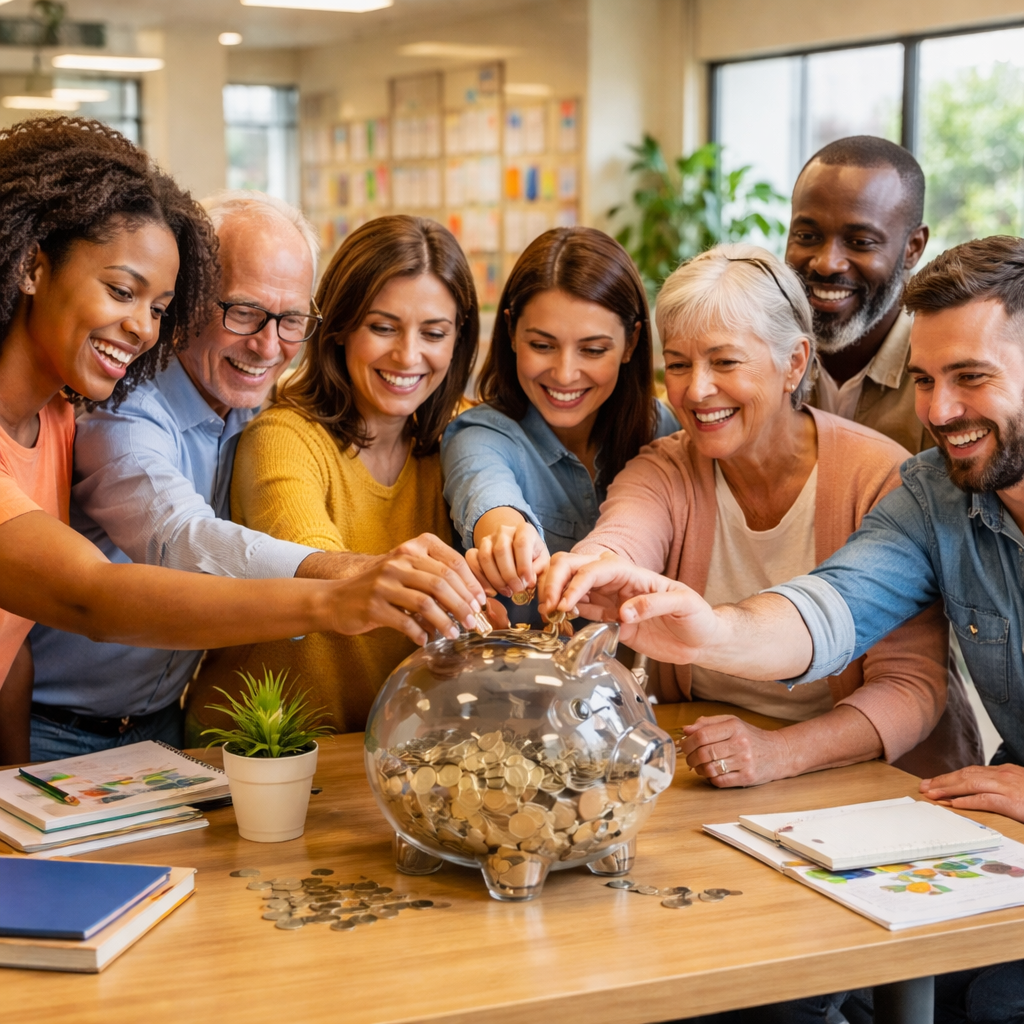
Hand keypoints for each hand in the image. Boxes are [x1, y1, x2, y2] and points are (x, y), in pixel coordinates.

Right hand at [325, 533, 486, 645]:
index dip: (470, 583)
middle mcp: (398, 562)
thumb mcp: (407, 573)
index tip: (480, 601)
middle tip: (472, 621)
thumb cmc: (381, 588)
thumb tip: (472, 597)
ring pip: (426, 602)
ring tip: (454, 634)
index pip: (451, 562)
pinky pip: (405, 622)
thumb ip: (435, 577)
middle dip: (462, 605)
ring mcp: (384, 583)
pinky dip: (420, 633)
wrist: (336, 599)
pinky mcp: (373, 606)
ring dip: (445, 621)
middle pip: (442, 583)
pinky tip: (426, 640)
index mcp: (412, 549)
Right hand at [468, 521, 548, 596]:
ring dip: (495, 578)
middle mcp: (504, 531)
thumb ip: (540, 570)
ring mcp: (488, 539)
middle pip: (501, 550)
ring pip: (485, 556)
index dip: (524, 565)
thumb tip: (528, 581)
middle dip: (509, 574)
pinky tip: (490, 590)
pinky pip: (472, 561)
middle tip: (516, 590)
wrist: (518, 550)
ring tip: (506, 591)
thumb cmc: (533, 558)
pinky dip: (479, 578)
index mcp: (524, 530)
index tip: (528, 582)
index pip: (521, 543)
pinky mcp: (476, 549)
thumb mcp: (543, 562)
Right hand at [538, 551, 717, 662]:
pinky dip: (567, 613)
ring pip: (573, 587)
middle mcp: (618, 584)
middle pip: (576, 568)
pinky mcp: (611, 620)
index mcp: (633, 574)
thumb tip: (623, 611)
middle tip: (547, 605)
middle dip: (556, 580)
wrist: (703, 641)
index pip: (596, 569)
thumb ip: (653, 604)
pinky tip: (561, 621)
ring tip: (548, 614)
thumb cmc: (700, 617)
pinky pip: (582, 610)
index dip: (576, 582)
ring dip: (556, 596)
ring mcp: (612, 601)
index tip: (566, 603)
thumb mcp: (685, 605)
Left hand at [680, 715, 790, 787]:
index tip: (683, 745)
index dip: (687, 742)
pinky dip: (710, 778)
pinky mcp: (748, 777)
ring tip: (698, 766)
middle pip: (703, 753)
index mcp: (734, 727)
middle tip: (688, 758)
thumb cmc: (750, 737)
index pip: (702, 735)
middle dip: (690, 757)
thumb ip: (708, 724)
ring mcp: (745, 762)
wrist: (779, 753)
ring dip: (698, 769)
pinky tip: (711, 773)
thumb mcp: (731, 723)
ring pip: (710, 768)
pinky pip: (720, 781)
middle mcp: (740, 743)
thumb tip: (686, 729)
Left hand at [920, 764, 1023, 822]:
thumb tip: (981, 794)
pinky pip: (983, 799)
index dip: (952, 777)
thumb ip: (1003, 788)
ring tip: (931, 794)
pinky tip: (952, 804)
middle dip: (943, 780)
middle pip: (966, 774)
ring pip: (970, 783)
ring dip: (947, 788)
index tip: (935, 782)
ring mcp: (1008, 786)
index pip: (972, 771)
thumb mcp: (1020, 788)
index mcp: (1006, 772)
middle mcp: (1004, 775)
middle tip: (924, 786)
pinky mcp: (1012, 800)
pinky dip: (965, 801)